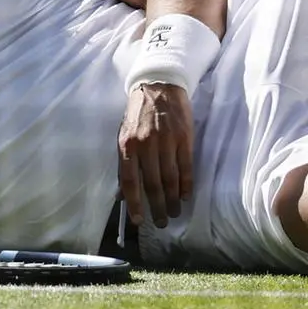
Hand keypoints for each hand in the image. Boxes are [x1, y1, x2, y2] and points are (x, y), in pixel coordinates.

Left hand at [117, 82, 193, 227]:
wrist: (158, 86)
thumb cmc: (138, 114)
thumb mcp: (123, 135)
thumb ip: (123, 164)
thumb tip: (121, 194)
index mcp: (127, 145)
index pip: (130, 181)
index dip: (134, 203)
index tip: (139, 220)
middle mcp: (145, 145)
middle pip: (152, 184)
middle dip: (157, 206)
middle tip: (161, 222)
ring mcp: (166, 141)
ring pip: (170, 178)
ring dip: (173, 199)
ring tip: (174, 213)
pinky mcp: (183, 138)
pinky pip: (185, 166)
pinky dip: (186, 184)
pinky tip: (185, 195)